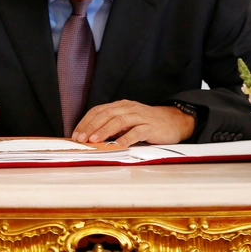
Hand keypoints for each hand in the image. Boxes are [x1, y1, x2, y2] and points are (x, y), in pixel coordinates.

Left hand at [71, 100, 194, 147]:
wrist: (174, 121)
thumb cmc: (148, 123)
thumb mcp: (128, 120)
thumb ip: (113, 125)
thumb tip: (91, 137)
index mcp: (121, 105)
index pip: (99, 110)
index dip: (86, 122)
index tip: (76, 134)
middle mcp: (129, 108)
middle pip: (106, 114)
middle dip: (91, 127)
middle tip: (81, 139)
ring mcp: (140, 116)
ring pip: (119, 121)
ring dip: (104, 131)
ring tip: (94, 141)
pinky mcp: (150, 127)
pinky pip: (137, 132)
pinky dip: (126, 138)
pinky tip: (118, 145)